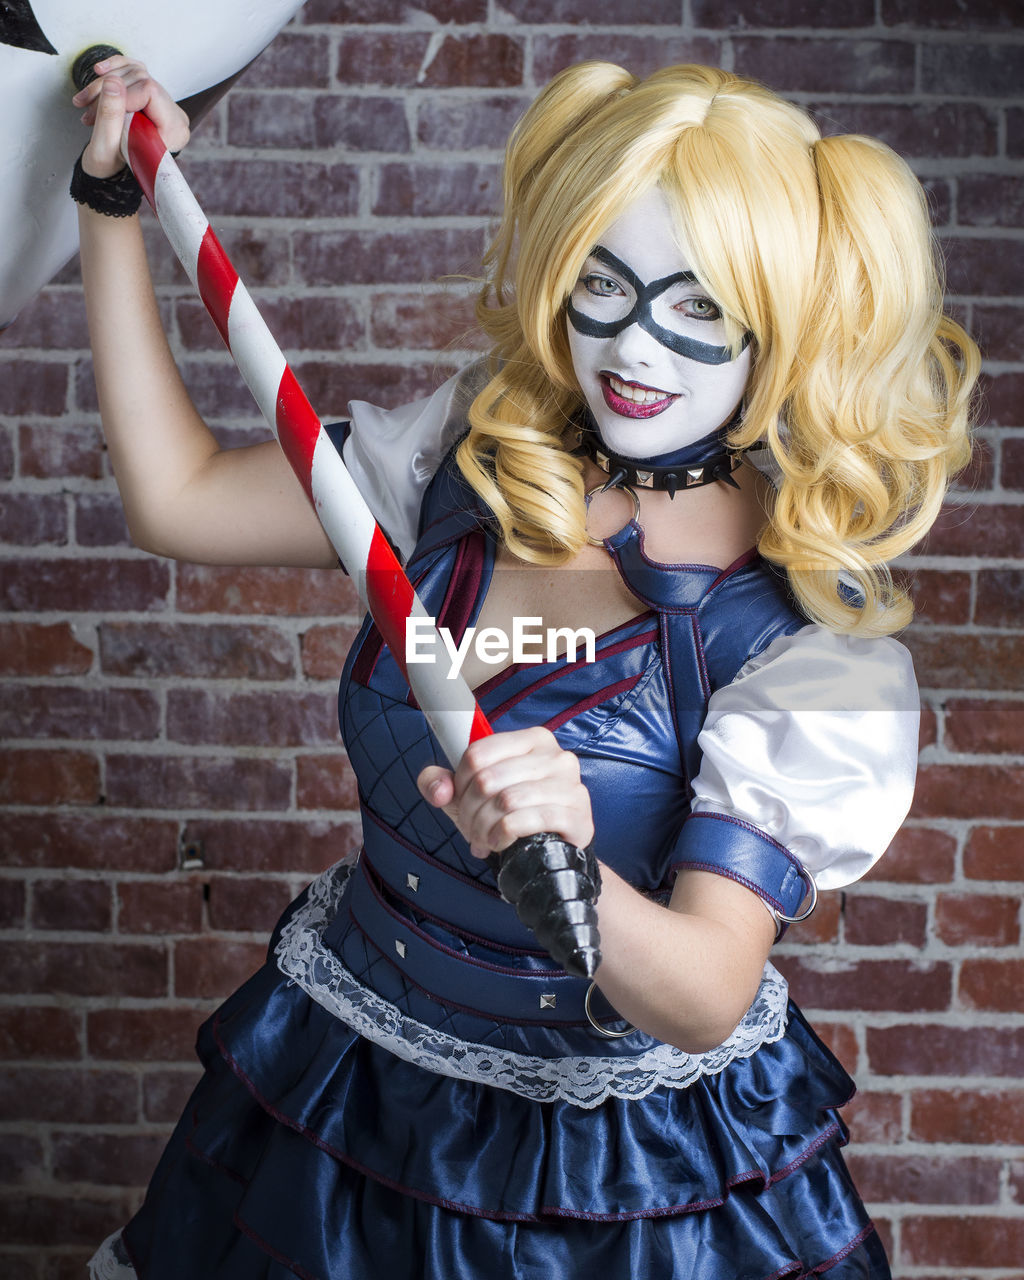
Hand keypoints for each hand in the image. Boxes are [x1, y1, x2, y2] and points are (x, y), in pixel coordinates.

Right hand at [72, 56, 189, 178]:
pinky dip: (113, 66)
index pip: (149, 91)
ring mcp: (163, 100)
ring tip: (85, 102)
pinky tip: (99, 71)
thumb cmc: (111, 162)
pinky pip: (133, 67)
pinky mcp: (150, 90)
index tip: (104, 110)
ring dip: (103, 84)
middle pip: (141, 80)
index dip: (122, 95)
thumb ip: (111, 114)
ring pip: (134, 72)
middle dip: (107, 91)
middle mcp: (174, 113)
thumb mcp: (107, 143)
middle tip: (87, 108)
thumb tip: (113, 81)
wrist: (111, 164)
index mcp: (174, 130)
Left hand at [417, 726, 593, 857]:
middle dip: (470, 812)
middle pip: (488, 779)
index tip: (460, 802)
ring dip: (484, 827)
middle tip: (471, 831)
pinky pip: (528, 820)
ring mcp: (571, 784)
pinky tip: (501, 844)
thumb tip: (438, 790)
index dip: (459, 783)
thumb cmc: (513, 815)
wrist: (555, 848)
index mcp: (532, 740)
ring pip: (506, 801)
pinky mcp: (577, 814)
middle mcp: (556, 756)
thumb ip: (441, 782)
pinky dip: (504, 835)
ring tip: (484, 840)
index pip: (477, 754)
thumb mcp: (470, 794)